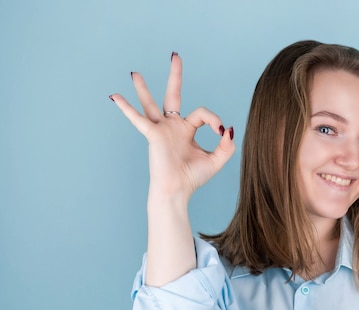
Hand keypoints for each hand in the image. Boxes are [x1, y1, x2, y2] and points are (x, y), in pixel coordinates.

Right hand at [110, 52, 235, 199]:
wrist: (178, 190)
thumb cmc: (193, 178)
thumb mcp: (217, 160)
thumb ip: (226, 145)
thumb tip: (229, 128)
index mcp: (187, 130)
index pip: (202, 114)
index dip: (214, 120)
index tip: (220, 133)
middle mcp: (172, 126)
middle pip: (173, 95)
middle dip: (175, 76)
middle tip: (175, 56)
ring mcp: (161, 129)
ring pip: (151, 103)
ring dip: (143, 89)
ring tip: (135, 73)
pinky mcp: (153, 135)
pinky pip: (138, 119)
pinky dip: (126, 108)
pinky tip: (115, 96)